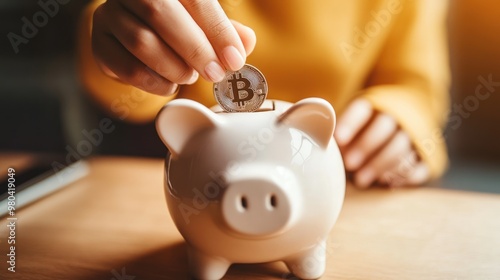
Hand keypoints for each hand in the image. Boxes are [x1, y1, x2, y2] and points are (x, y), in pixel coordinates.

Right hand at [92, 0, 255, 94]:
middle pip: (160, 14)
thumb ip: (226, 30)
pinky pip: (127, 67)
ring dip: (174, 67)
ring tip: (189, 76)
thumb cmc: (178, 24)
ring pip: (141, 42)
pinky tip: (169, 83)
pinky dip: (155, 82)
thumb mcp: (204, 22)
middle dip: (195, 50)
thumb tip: (245, 43)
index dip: (217, 31)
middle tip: (215, 73)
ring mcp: (110, 15)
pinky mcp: (100, 43)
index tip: (234, 59)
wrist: (135, 28)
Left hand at [334, 99, 429, 187]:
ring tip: (360, 180)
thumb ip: (340, 133)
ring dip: (380, 164)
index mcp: (375, 103)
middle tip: (348, 164)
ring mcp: (415, 133)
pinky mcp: (428, 154)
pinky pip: (421, 163)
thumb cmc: (369, 125)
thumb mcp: (354, 121)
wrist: (411, 115)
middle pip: (383, 126)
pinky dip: (405, 174)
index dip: (350, 122)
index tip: (338, 139)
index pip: (363, 108)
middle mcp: (398, 115)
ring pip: (401, 146)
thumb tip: (322, 147)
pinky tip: (388, 183)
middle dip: (365, 145)